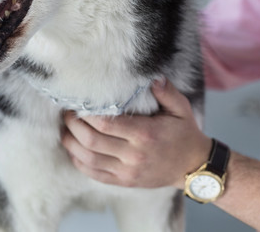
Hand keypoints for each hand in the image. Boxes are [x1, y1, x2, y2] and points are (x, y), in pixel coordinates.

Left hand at [62, 78, 211, 188]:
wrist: (194, 167)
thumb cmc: (184, 133)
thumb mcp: (181, 109)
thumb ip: (166, 92)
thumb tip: (152, 77)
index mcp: (145, 134)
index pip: (105, 123)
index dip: (86, 113)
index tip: (77, 102)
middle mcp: (134, 155)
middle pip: (92, 141)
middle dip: (73, 125)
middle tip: (66, 113)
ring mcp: (128, 171)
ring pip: (89, 159)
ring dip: (71, 143)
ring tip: (65, 129)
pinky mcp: (124, 182)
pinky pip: (94, 174)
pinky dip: (79, 162)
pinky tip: (73, 149)